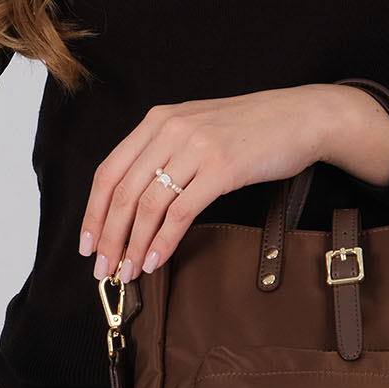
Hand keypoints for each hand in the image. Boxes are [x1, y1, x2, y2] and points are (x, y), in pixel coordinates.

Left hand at [80, 83, 388, 282]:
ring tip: (129, 271)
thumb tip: (135, 202)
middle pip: (123, 192)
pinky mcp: (221, 168)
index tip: (88, 243)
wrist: (300, 117)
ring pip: (147, 205)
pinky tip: (157, 259)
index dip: (93, 212)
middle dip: (109, 237)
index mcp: (157, 120)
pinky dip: (164, 241)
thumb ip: (165, 152)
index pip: (108, 171)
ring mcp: (196, 148)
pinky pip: (181, 212)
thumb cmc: (251, 129)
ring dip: (134, 245)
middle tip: (104, 269)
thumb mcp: (197, 128)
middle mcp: (170, 130)